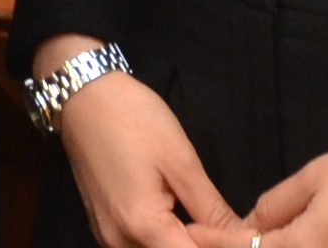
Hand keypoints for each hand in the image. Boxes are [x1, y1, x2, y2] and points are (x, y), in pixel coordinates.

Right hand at [33, 36, 244, 247]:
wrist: (82, 94)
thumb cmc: (133, 119)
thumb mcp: (181, 161)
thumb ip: (211, 210)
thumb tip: (242, 239)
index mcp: (141, 226)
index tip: (245, 236)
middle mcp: (119, 242)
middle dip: (202, 246)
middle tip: (229, 227)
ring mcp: (107, 236)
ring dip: (182, 244)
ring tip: (209, 225)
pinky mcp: (103, 226)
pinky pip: (139, 246)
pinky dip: (164, 241)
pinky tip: (183, 222)